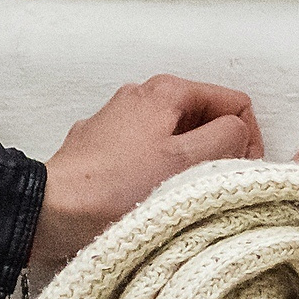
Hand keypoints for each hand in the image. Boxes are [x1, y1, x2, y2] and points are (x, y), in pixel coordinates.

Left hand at [30, 74, 263, 264]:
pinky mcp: (100, 143)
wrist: (50, 208)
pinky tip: (144, 195)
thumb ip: (226, 139)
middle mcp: (142, 94)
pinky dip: (155, 168)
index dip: (248, 140)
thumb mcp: (185, 163)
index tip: (237, 175)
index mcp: (167, 91)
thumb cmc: (119, 188)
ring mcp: (118, 118)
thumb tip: (238, 133)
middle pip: (205, 117)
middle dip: (216, 151)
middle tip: (209, 190)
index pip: (235, 104)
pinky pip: (145, 150)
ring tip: (176, 197)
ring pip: (175, 136)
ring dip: (186, 163)